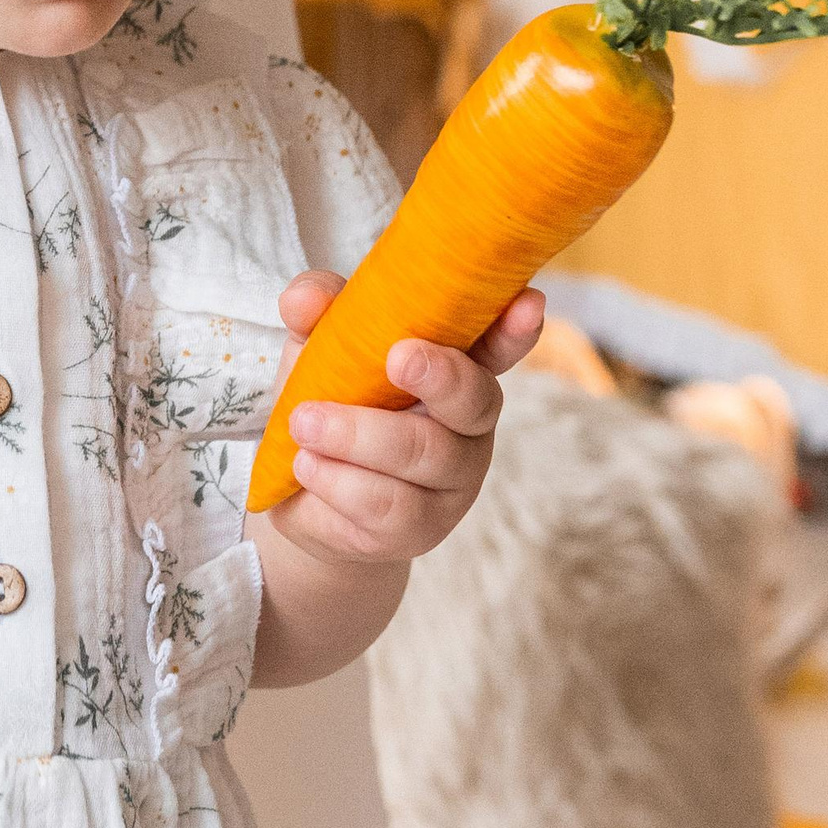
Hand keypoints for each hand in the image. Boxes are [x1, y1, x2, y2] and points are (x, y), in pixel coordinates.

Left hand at [263, 270, 543, 565]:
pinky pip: (385, 504)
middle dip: (440, 376)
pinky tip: (305, 465)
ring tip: (303, 422)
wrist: (300, 490)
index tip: (527, 302)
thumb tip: (305, 298)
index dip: (515, 328)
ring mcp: (450, 481)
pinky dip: (337, 480)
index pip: (496, 346)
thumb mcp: (317, 348)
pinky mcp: (420, 529)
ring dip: (356, 436)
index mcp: (454, 368)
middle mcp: (467, 425)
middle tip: (396, 358)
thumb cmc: (328, 401)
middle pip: (473, 400)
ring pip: (422, 453)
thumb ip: (315, 314)